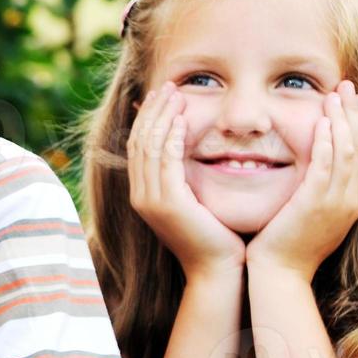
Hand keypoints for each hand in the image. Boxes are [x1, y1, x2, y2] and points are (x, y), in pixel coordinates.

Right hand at [127, 82, 245, 281]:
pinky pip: (164, 161)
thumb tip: (195, 150)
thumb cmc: (216, 237)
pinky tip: (182, 120)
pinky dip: (170, 137)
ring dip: (161, 117)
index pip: (139, 146)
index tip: (164, 96)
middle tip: (169, 86)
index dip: (148, 118)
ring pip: (148, 146)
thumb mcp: (196, 201)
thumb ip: (188, 177)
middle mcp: (141, 196)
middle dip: (153, 111)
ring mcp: (150, 200)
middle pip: (139, 141)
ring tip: (176, 94)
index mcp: (144, 195)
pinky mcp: (167, 202)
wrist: (218, 270)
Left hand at [247, 81, 357, 280]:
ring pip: (348, 152)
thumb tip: (309, 166)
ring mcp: (337, 203)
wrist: (278, 274)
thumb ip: (314, 190)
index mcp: (351, 202)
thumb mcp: (308, 213)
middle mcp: (350, 201)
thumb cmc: (284, 245)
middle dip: (355, 114)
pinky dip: (328, 141)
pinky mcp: (316, 204)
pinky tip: (324, 121)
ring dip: (343, 119)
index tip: (352, 101)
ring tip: (336, 93)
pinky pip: (327, 166)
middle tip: (348, 86)